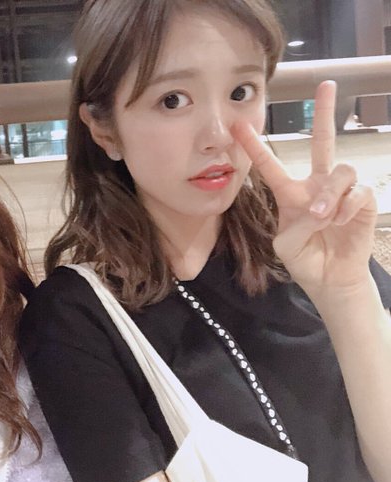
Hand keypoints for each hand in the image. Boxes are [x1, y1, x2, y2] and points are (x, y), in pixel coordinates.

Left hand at [232, 81, 376, 295]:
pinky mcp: (362, 201)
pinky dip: (348, 207)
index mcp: (290, 193)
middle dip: (323, 113)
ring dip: (331, 195)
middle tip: (325, 85)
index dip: (254, 146)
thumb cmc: (303, 258)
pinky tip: (341, 221)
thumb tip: (322, 207)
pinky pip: (358, 191)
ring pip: (341, 170)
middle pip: (321, 142)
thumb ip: (297, 224)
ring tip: (325, 217)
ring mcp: (341, 191)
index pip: (270, 165)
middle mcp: (316, 185)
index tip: (238, 124)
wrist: (328, 278)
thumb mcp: (285, 244)